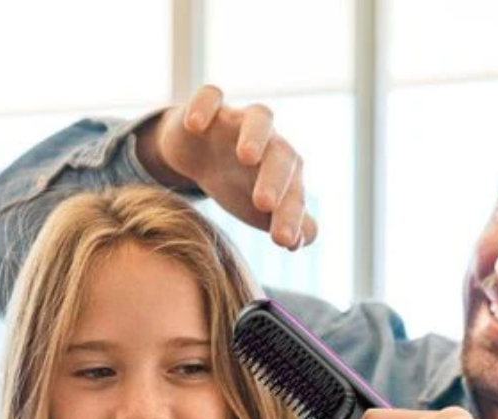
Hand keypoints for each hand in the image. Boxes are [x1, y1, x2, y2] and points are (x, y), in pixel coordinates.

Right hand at [137, 85, 316, 250]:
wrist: (200, 154)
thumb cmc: (238, 185)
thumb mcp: (261, 212)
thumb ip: (288, 224)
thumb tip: (302, 240)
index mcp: (285, 173)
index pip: (294, 195)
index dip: (291, 217)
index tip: (283, 242)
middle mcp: (270, 144)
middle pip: (282, 155)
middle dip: (275, 179)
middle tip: (264, 204)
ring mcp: (240, 123)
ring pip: (259, 118)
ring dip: (255, 135)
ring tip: (246, 157)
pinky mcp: (210, 108)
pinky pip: (211, 97)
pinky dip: (205, 106)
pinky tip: (195, 125)